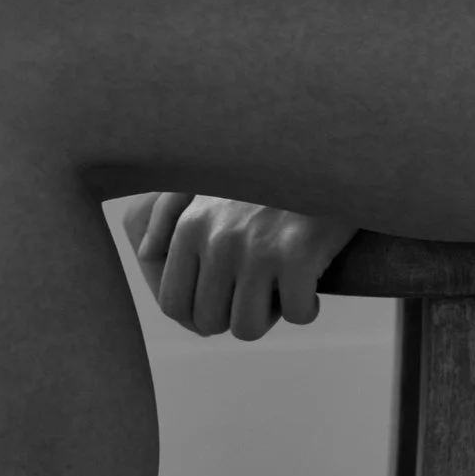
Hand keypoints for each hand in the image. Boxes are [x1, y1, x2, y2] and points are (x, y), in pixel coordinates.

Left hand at [122, 191, 356, 339]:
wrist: (329, 148)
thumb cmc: (270, 169)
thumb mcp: (210, 178)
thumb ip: (167, 212)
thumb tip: (146, 252)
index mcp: (191, 225)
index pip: (173, 302)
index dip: (199, 314)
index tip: (226, 302)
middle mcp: (217, 239)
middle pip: (209, 322)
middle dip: (234, 314)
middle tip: (259, 289)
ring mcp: (258, 248)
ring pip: (247, 328)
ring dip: (270, 314)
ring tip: (283, 286)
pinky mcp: (299, 253)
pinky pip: (297, 314)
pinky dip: (308, 307)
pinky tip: (312, 283)